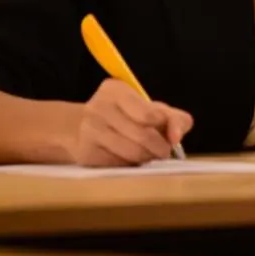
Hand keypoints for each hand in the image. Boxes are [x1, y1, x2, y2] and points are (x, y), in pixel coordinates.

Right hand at [71, 79, 193, 166]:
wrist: (77, 128)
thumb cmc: (123, 116)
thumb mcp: (148, 108)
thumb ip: (172, 117)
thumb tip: (177, 136)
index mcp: (116, 90)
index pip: (149, 114)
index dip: (168, 127)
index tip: (174, 138)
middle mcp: (99, 107)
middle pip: (143, 136)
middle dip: (161, 148)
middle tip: (164, 151)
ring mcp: (90, 131)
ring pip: (133, 153)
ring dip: (147, 158)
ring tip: (148, 155)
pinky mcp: (87, 154)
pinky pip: (120, 165)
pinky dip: (132, 165)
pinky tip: (129, 158)